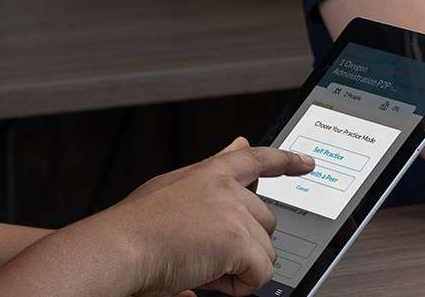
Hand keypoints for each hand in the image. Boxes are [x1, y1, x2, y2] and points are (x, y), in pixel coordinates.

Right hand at [78, 137, 314, 295]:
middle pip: (266, 220)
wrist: (118, 248)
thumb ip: (213, 167)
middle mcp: (224, 187)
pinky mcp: (238, 239)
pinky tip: (208, 279)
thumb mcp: (173, 188)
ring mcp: (233, 211)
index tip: (307, 163)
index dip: (285, 160)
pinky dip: (239, 286)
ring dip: (239, 268)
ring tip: (200, 267)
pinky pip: (260, 274)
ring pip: (265, 251)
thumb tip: (240, 142)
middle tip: (207, 258)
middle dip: (245, 246)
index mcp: (207, 174)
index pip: (255, 158)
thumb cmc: (133, 230)